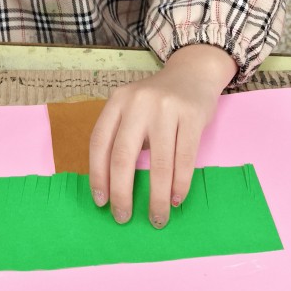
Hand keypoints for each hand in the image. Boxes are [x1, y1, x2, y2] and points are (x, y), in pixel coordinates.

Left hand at [88, 45, 236, 227]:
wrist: (193, 73)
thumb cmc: (157, 101)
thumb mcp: (132, 108)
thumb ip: (121, 136)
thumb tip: (112, 186)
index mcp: (117, 102)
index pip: (99, 143)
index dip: (97, 175)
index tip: (100, 202)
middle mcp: (138, 103)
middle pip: (123, 156)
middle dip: (121, 193)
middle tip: (122, 217)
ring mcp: (166, 108)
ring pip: (158, 163)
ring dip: (157, 197)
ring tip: (157, 217)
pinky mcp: (192, 116)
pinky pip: (185, 159)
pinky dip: (180, 184)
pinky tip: (177, 199)